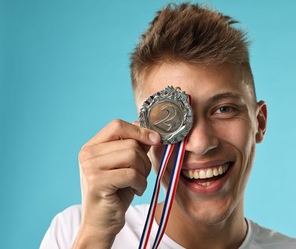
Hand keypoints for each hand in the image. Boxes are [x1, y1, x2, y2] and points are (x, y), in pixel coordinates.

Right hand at [72, 119, 159, 247]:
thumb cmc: (116, 193)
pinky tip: (136, 191)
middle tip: (141, 175)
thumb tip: (150, 131)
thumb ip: (135, 146)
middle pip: (130, 143)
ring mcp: (90, 167)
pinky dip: (141, 184)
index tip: (156, 139)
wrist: (102, 222)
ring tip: (137, 183)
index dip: (139, 130)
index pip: (117, 125)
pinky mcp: (97, 182)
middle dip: (144, 160)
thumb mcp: (127, 165)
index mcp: (92, 146)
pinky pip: (132, 174)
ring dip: (143, 172)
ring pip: (132, 156)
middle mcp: (87, 153)